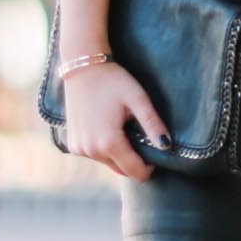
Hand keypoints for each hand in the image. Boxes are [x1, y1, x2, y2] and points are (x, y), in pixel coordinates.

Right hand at [62, 60, 169, 179]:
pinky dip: (104, 148)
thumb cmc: (113, 81)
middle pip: (123, 170)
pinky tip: (106, 127)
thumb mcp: (138, 99)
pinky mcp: (73, 145)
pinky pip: (96, 156)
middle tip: (137, 132)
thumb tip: (167, 146)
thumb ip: (152, 124)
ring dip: (119, 153)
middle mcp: (91, 151)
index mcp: (109, 142)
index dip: (149, 166)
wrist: (82, 68)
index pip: (136, 172)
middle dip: (134, 158)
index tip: (154, 147)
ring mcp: (80, 149)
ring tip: (120, 126)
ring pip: (110, 164)